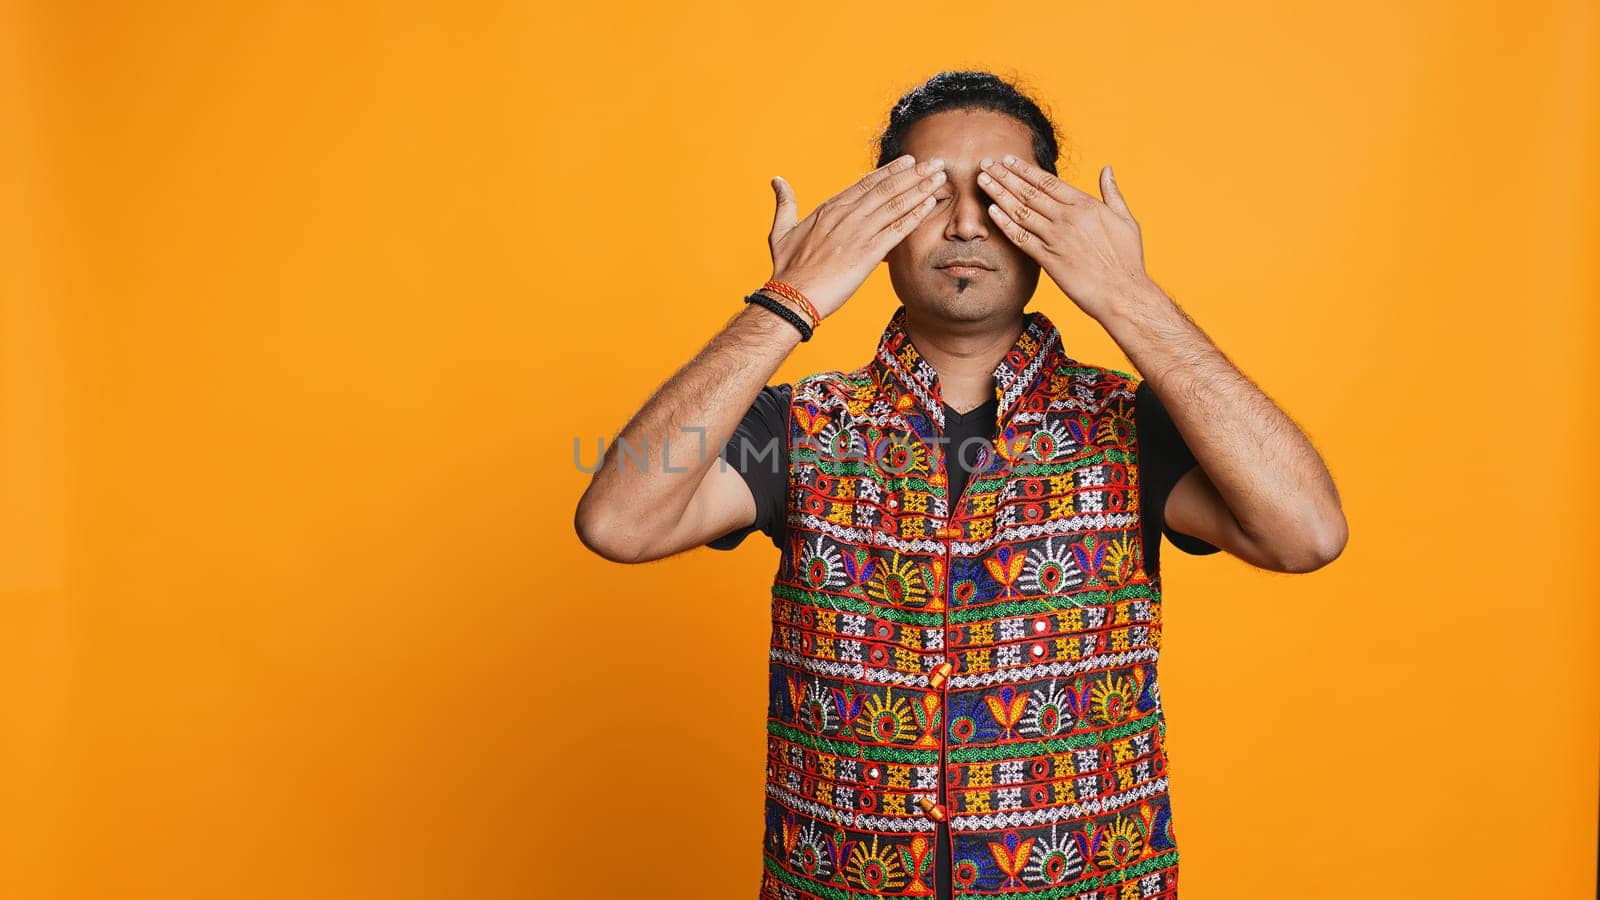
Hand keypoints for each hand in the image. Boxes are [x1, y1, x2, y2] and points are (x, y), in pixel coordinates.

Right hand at [767, 155, 947, 318]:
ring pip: (897, 203)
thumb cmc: (786, 268)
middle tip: (936, 162)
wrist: (792, 295)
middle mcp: (848, 215)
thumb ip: (785, 204)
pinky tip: (931, 203)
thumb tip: (776, 180)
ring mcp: (860, 232)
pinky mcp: (869, 253)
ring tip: (940, 176)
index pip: (866, 183)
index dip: (891, 171)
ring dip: (921, 188)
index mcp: (830, 208)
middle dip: (914, 174)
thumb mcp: (781, 231)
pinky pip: (898, 229)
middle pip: (887, 188)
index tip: (909, 162)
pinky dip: (916, 214)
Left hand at [976, 155, 1151, 319]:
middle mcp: (1068, 218)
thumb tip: (1107, 169)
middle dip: (1005, 175)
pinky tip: (991, 212)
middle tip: (986, 163)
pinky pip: (1022, 238)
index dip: (1024, 169)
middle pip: (1030, 191)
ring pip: (1021, 211)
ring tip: (982, 181)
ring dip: (999, 194)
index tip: (1008, 160)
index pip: (1048, 181)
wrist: (1123, 292)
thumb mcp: (1125, 219)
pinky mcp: (1049, 260)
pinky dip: (1005, 224)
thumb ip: (1113, 193)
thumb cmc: (1127, 259)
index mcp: (1086, 205)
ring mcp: (1057, 238)